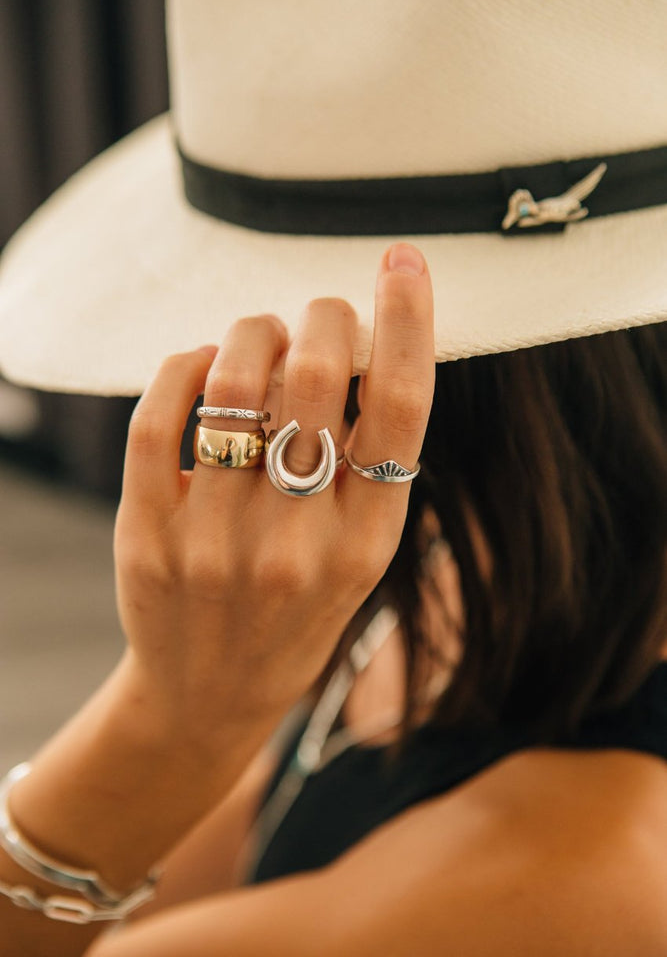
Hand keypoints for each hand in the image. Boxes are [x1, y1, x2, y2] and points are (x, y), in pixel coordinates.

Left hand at [114, 243, 433, 743]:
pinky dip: (183, 366)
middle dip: (322, 315)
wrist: (211, 695)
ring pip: (231, 383)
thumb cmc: (298, 613)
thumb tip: (360, 346)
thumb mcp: (361, 554)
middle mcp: (297, 542)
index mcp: (368, 542)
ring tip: (261, 337)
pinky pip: (159, 416)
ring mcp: (217, 541)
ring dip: (251, 332)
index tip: (404, 264)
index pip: (401, 408)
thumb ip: (369, 463)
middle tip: (321, 314)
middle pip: (314, 378)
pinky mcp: (150, 535)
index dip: (409, 322)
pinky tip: (201, 366)